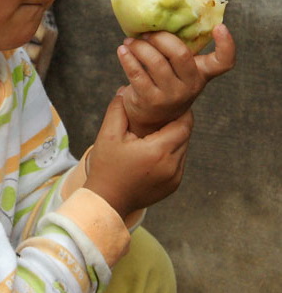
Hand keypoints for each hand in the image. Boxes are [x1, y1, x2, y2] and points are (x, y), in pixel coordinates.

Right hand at [84, 95, 192, 219]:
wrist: (107, 202)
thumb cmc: (107, 167)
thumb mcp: (108, 135)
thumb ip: (118, 109)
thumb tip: (125, 90)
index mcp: (159, 151)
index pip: (183, 124)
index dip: (180, 111)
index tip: (171, 102)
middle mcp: (172, 165)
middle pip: (185, 135)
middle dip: (177, 122)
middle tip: (165, 110)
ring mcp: (175, 178)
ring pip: (183, 149)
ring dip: (174, 137)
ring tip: (159, 128)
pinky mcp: (173, 186)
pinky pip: (179, 162)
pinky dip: (171, 152)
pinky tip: (155, 147)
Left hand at [116, 24, 234, 136]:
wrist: (153, 117)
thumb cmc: (167, 82)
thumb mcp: (180, 69)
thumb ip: (178, 49)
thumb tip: (161, 16)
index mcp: (202, 72)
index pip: (224, 62)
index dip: (226, 45)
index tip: (221, 27)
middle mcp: (190, 85)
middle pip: (180, 54)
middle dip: (160, 38)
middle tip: (146, 33)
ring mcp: (171, 95)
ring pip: (155, 62)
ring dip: (139, 47)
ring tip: (130, 41)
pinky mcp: (151, 100)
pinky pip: (137, 73)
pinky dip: (127, 58)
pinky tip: (122, 51)